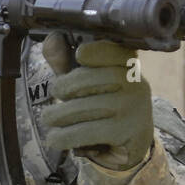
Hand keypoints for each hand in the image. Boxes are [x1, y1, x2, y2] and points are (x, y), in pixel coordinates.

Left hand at [40, 36, 153, 169]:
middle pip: (91, 79)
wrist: (131, 147)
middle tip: (55, 94)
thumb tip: (51, 38)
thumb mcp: (84, 82)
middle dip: (64, 87)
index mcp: (128, 67)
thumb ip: (66, 62)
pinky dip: (63, 136)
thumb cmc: (102, 107)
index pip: (114, 52)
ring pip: (84, 108)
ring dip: (58, 115)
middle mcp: (136, 85)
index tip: (80, 54)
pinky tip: (55, 138)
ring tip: (49, 118)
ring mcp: (134, 109)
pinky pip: (86, 132)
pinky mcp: (127, 133)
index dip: (96, 51)